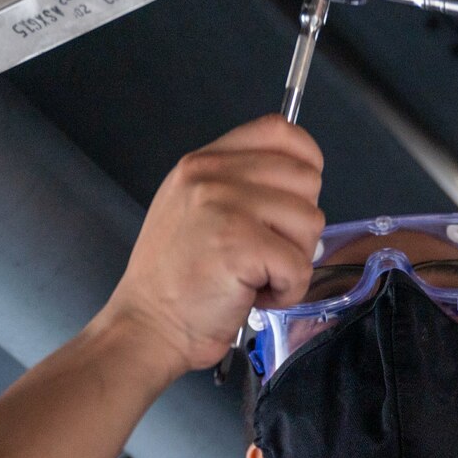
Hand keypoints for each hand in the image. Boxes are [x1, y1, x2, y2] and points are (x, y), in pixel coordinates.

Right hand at [95, 115, 324, 374]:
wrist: (147, 326)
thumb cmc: (176, 280)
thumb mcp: (194, 208)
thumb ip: (239, 184)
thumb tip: (302, 180)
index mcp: (203, 162)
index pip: (278, 131)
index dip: (305, 162)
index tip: (296, 198)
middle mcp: (211, 175)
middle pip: (306, 179)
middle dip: (300, 225)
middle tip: (266, 253)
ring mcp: (224, 206)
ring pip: (310, 221)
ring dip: (294, 260)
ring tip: (256, 276)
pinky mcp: (240, 245)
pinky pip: (300, 265)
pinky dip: (288, 291)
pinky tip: (256, 295)